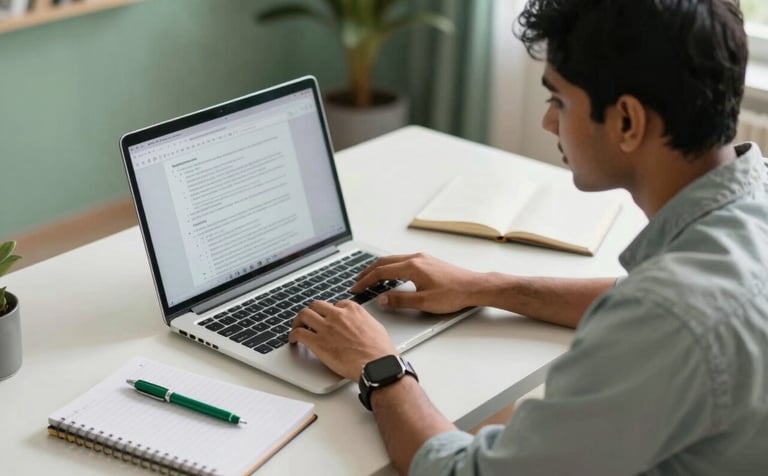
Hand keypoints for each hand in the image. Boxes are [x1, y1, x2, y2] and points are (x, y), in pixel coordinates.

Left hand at [289, 300, 396, 380]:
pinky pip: (299, 333)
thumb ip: (363, 322)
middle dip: (312, 312)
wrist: (376, 365)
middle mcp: (338, 315)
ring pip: (304, 315)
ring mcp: (326, 327)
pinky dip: (293, 336)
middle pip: (317, 305)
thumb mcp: (376, 328)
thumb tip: (360, 326)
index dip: (330, 312)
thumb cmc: (380, 352)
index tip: (328, 319)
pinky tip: (293, 340)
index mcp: (353, 310)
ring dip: (299, 321)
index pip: (336, 305)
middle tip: (309, 320)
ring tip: (297, 327)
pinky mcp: (318, 342)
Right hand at [352, 253, 482, 313]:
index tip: (356, 288)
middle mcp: (416, 258)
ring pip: (393, 259)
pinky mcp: (428, 261)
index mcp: (412, 266)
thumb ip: (400, 300)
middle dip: (368, 272)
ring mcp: (422, 258)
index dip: (366, 281)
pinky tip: (391, 274)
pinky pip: (402, 260)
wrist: (474, 287)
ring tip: (370, 277)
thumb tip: (382, 300)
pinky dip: (391, 266)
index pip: (381, 272)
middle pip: (384, 262)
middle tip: (357, 281)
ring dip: (379, 268)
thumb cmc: (453, 294)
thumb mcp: (424, 302)